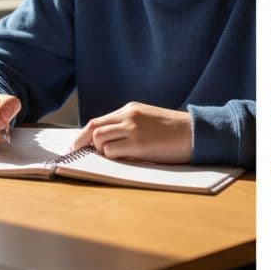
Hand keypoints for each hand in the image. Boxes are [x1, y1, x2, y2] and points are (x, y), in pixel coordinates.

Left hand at [71, 102, 193, 162]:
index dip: (83, 135)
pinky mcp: (139, 144)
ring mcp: (133, 129)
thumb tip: (106, 141)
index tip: (75, 146)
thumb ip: (128, 125)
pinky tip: (121, 160)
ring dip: (100, 151)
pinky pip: (111, 151)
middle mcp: (128, 116)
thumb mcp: (148, 120)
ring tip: (111, 158)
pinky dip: (111, 157)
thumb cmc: (174, 131)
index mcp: (130, 109)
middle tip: (77, 156)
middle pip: (93, 129)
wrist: (195, 133)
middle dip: (82, 144)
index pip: (97, 121)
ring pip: (100, 140)